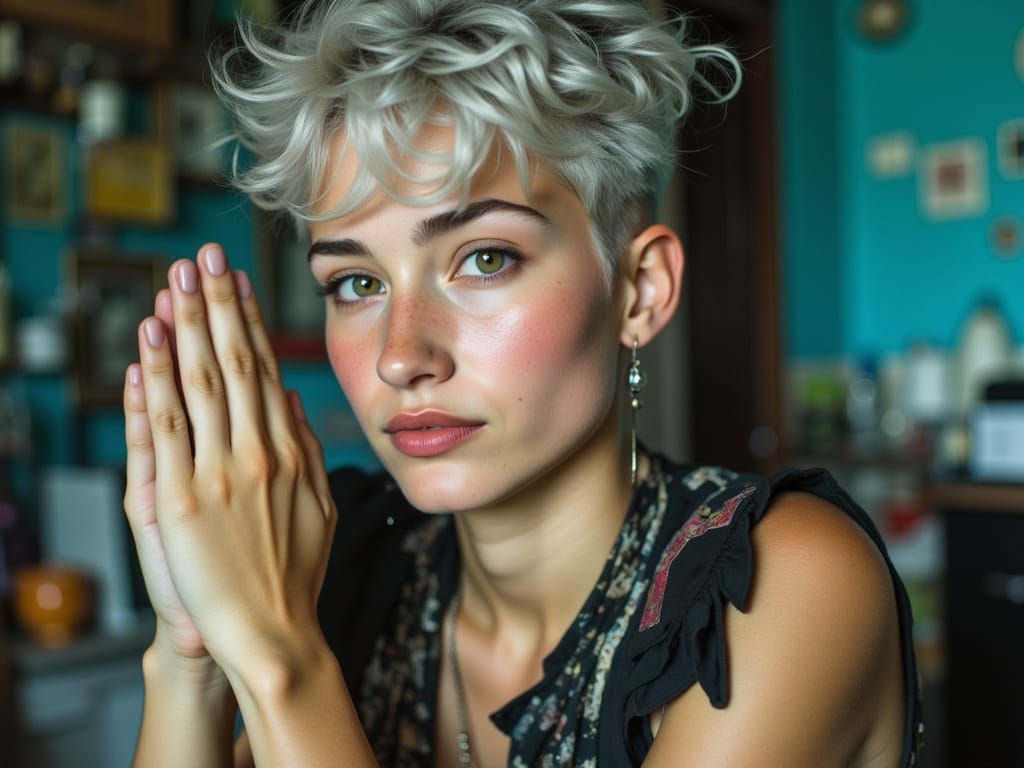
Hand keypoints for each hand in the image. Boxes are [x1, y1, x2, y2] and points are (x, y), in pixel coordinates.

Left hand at [125, 243, 336, 675]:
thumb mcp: (321, 508)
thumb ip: (305, 449)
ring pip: (198, 384)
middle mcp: (254, 453)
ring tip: (175, 281)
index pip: (264, 371)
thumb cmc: (296, 576)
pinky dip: (153, 382)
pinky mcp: (176, 500)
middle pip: (232, 364)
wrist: (272, 634)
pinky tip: (147, 343)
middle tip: (203, 258)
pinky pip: (163, 429)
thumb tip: (288, 397)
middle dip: (215, 305)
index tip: (235, 281)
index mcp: (287, 453)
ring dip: (185, 328)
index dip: (246, 321)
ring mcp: (214, 474)